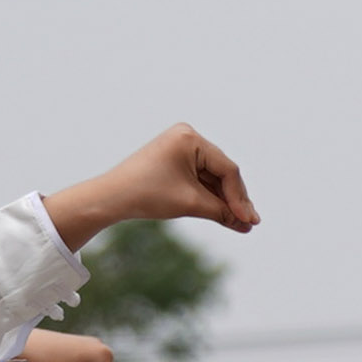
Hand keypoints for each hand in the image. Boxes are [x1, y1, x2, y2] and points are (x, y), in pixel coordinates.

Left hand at [47, 124, 257, 245]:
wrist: (112, 197)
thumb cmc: (148, 194)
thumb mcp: (192, 203)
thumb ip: (224, 212)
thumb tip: (247, 224)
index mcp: (190, 138)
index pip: (227, 170)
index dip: (240, 197)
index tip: (248, 221)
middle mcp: (187, 137)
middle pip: (223, 172)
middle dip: (235, 199)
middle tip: (250, 223)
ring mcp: (181, 147)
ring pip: (214, 177)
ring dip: (225, 200)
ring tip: (239, 223)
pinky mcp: (176, 159)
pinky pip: (201, 178)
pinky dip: (211, 196)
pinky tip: (223, 213)